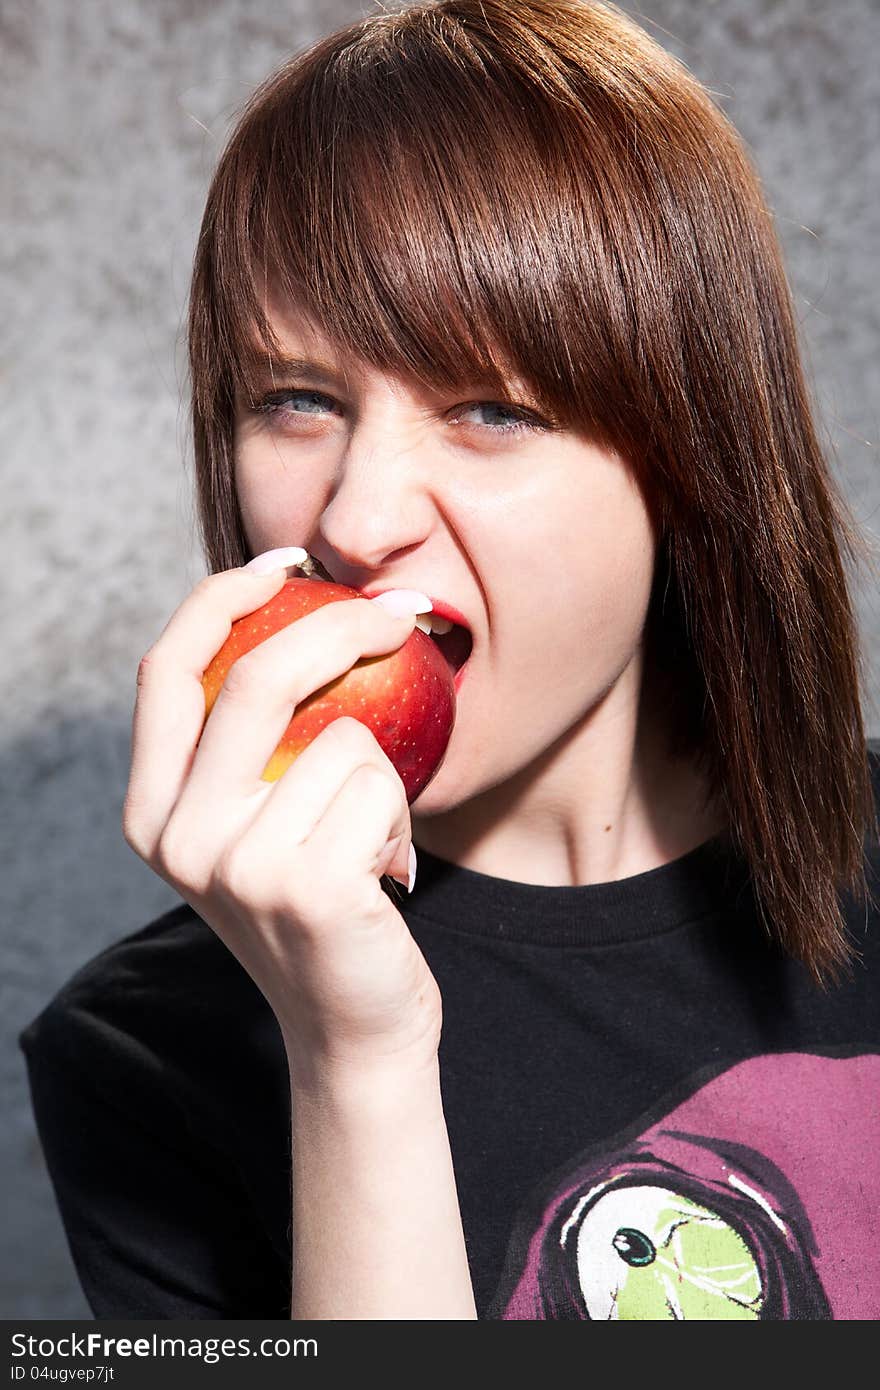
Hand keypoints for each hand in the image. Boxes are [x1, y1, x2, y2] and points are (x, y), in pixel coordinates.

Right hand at [122, 565, 442, 1081]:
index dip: (220, 599)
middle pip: (257, 677)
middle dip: (341, 627)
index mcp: (150, 812)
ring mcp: (237, 864)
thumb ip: (249, 747)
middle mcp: (176, 836)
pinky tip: (386, 870)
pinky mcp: (306, 884)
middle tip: (398, 618)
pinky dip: (401, 814)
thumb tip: (297, 615)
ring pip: (341, 736)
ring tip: (369, 836)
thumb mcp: (256, 828)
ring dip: (382, 775)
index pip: (165, 670)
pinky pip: (380, 784)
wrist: (353, 1027)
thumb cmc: (318, 908)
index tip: (287, 563)